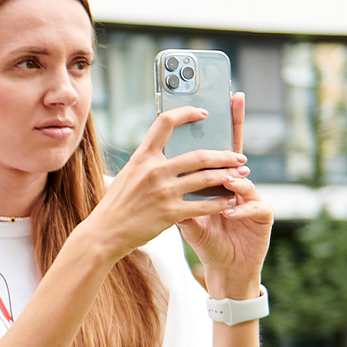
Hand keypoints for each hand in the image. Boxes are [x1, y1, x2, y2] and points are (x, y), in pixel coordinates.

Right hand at [86, 108, 251, 258]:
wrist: (105, 232)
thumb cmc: (118, 204)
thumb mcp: (129, 174)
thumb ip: (149, 162)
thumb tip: (170, 152)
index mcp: (142, 157)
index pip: (165, 122)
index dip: (187, 113)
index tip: (203, 113)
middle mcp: (154, 170)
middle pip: (199, 155)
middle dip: (224, 156)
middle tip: (239, 157)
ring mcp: (163, 191)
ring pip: (206, 178)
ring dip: (228, 176)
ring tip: (241, 176)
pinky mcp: (170, 212)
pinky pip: (203, 205)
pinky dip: (220, 203)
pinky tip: (229, 201)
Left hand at [178, 92, 274, 296]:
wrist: (226, 268)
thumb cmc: (207, 239)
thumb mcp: (187, 215)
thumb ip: (176, 194)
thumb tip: (156, 171)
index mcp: (219, 180)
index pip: (221, 146)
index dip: (228, 122)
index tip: (230, 97)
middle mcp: (239, 184)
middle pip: (236, 155)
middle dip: (233, 140)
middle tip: (232, 119)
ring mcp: (253, 198)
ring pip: (245, 182)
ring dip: (233, 180)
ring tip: (226, 179)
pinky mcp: (263, 217)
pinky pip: (254, 207)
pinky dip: (241, 208)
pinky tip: (231, 212)